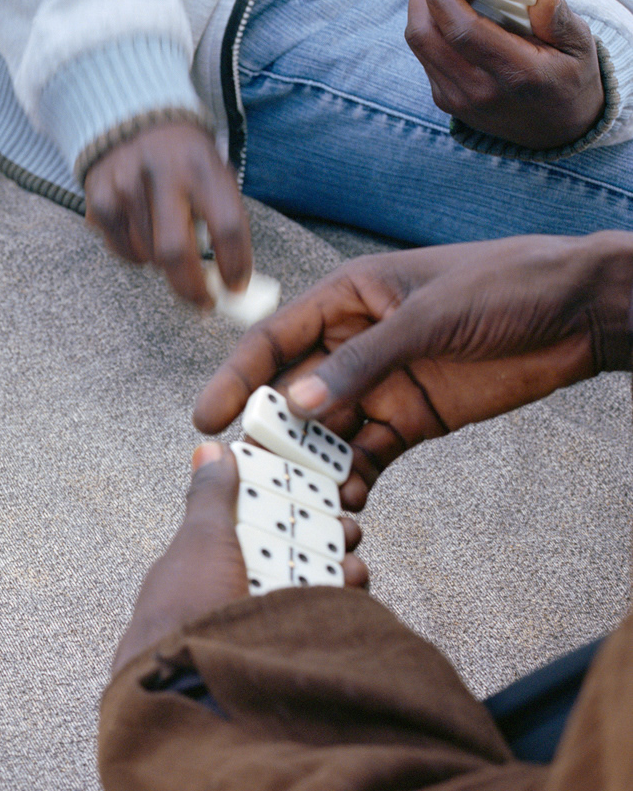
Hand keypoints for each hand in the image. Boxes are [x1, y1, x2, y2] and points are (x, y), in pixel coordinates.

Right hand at [84, 120, 251, 306]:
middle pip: (177, 251)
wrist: (132, 120)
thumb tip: (231, 282)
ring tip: (168, 241)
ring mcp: (125, 186)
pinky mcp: (100, 199)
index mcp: (201, 165)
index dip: (235, 265)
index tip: (236, 288)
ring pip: (148, 256)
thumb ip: (222, 220)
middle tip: (203, 303)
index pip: (226, 225)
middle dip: (192, 288)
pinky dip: (138, 254)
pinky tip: (143, 231)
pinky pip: (123, 251)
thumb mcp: (211, 173)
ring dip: (164, 264)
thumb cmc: (184, 159)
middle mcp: (162, 173)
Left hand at [111, 444, 366, 675]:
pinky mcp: (280, 654)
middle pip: (289, 554)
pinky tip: (349, 598)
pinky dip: (337, 607)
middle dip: (323, 537)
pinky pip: (318, 623)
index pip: (254, 521)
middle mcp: (229, 593)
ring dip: (336, 571)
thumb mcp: (199, 542)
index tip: (323, 491)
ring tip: (351, 567)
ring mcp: (254, 626)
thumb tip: (209, 449)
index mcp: (204, 564)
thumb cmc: (182, 614)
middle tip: (350, 530)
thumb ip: (210, 497)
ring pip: (308, 588)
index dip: (289, 504)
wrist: (189, 693)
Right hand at [194, 234, 632, 508]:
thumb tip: (298, 402)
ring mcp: (378, 385)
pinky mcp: (409, 420)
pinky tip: (345, 505)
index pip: (273, 340)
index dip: (236, 378)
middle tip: (245, 476)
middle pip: (291, 393)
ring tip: (293, 501)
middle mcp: (351, 344)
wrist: (584, 311)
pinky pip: (366, 455)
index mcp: (345, 299)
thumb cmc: (507, 285)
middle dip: (268, 434)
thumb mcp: (429, 316)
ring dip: (309, 465)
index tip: (207, 418)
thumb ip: (363, 361)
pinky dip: (353, 480)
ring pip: (324, 431)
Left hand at [406, 0, 604, 148]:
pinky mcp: (448, 104)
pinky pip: (427, 61)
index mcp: (516, 73)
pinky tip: (441, 18)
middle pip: (430, 39)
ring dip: (421, 16)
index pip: (464, 32)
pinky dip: (429, 35)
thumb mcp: (578, 46)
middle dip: (421, 1)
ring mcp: (459, 101)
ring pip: (422, 50)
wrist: (556, 130)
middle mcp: (480, 91)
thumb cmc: (569, 77)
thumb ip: (558, 17)